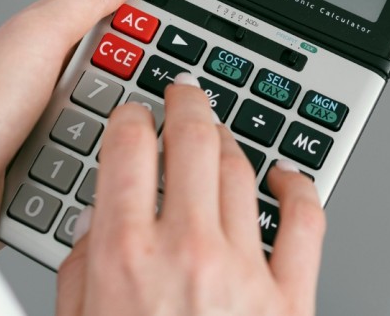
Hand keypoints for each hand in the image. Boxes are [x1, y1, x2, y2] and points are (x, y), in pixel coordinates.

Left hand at [0, 0, 142, 249]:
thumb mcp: (40, 35)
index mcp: (61, 46)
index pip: (130, 37)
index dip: (157, 45)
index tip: (175, 59)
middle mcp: (62, 89)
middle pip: (132, 95)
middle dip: (134, 110)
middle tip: (111, 115)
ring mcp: (60, 134)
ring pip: (121, 141)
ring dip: (116, 151)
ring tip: (89, 150)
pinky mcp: (58, 176)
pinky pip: (99, 177)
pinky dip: (100, 181)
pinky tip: (91, 180)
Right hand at [57, 74, 325, 315]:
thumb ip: (83, 261)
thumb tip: (101, 219)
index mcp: (124, 253)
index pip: (129, 147)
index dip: (132, 116)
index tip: (134, 115)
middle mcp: (184, 251)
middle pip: (192, 142)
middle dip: (186, 104)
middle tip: (184, 94)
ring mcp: (242, 271)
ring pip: (241, 170)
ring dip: (228, 139)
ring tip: (220, 133)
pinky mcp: (289, 299)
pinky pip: (306, 224)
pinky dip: (299, 189)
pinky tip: (286, 178)